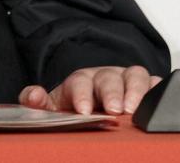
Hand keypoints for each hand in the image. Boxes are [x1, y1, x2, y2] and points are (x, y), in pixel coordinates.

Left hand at [18, 65, 161, 114]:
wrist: (91, 104)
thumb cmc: (73, 106)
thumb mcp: (51, 105)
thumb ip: (36, 101)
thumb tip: (33, 95)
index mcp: (80, 80)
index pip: (79, 82)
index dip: (81, 95)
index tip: (83, 111)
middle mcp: (104, 76)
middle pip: (108, 78)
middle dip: (111, 93)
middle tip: (113, 110)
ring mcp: (126, 80)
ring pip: (133, 76)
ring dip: (134, 91)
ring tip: (132, 110)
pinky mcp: (145, 87)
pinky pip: (153, 83)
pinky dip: (154, 89)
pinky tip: (150, 101)